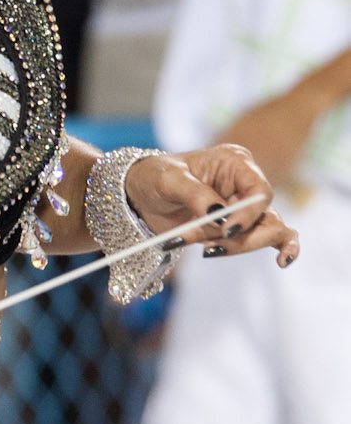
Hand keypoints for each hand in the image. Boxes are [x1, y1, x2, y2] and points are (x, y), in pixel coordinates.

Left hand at [124, 146, 299, 267]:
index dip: (248, 215)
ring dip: (236, 246)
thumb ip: (195, 194)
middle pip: (267, 216)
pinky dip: (278, 249)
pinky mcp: (241, 226)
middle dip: (242, 237)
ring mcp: (245, 206)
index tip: (226, 230)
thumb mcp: (169, 179)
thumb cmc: (155, 177)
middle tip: (209, 247)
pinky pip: (269, 238)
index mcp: (234, 162)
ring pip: (266, 232)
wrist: (140, 196)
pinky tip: (283, 261)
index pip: (258, 191)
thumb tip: (219, 215)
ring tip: (205, 249)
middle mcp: (245, 183)